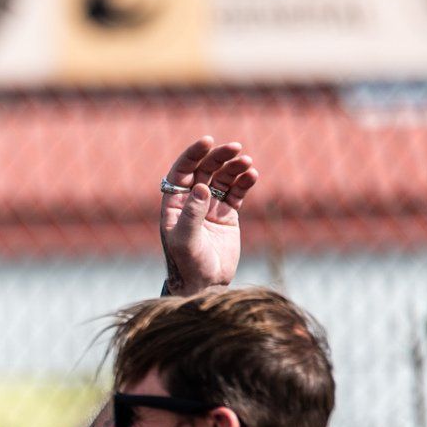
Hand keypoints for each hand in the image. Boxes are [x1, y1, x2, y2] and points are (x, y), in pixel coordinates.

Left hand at [160, 137, 258, 294]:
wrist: (205, 285)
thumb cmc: (188, 265)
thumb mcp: (186, 241)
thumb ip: (192, 214)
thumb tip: (202, 188)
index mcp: (174, 203)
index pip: (182, 171)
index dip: (193, 154)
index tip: (207, 141)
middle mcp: (191, 201)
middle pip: (205, 170)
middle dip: (219, 157)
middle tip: (235, 148)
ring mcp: (211, 206)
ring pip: (223, 178)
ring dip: (235, 167)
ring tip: (247, 163)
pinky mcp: (228, 214)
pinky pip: (237, 192)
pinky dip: (245, 182)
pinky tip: (252, 174)